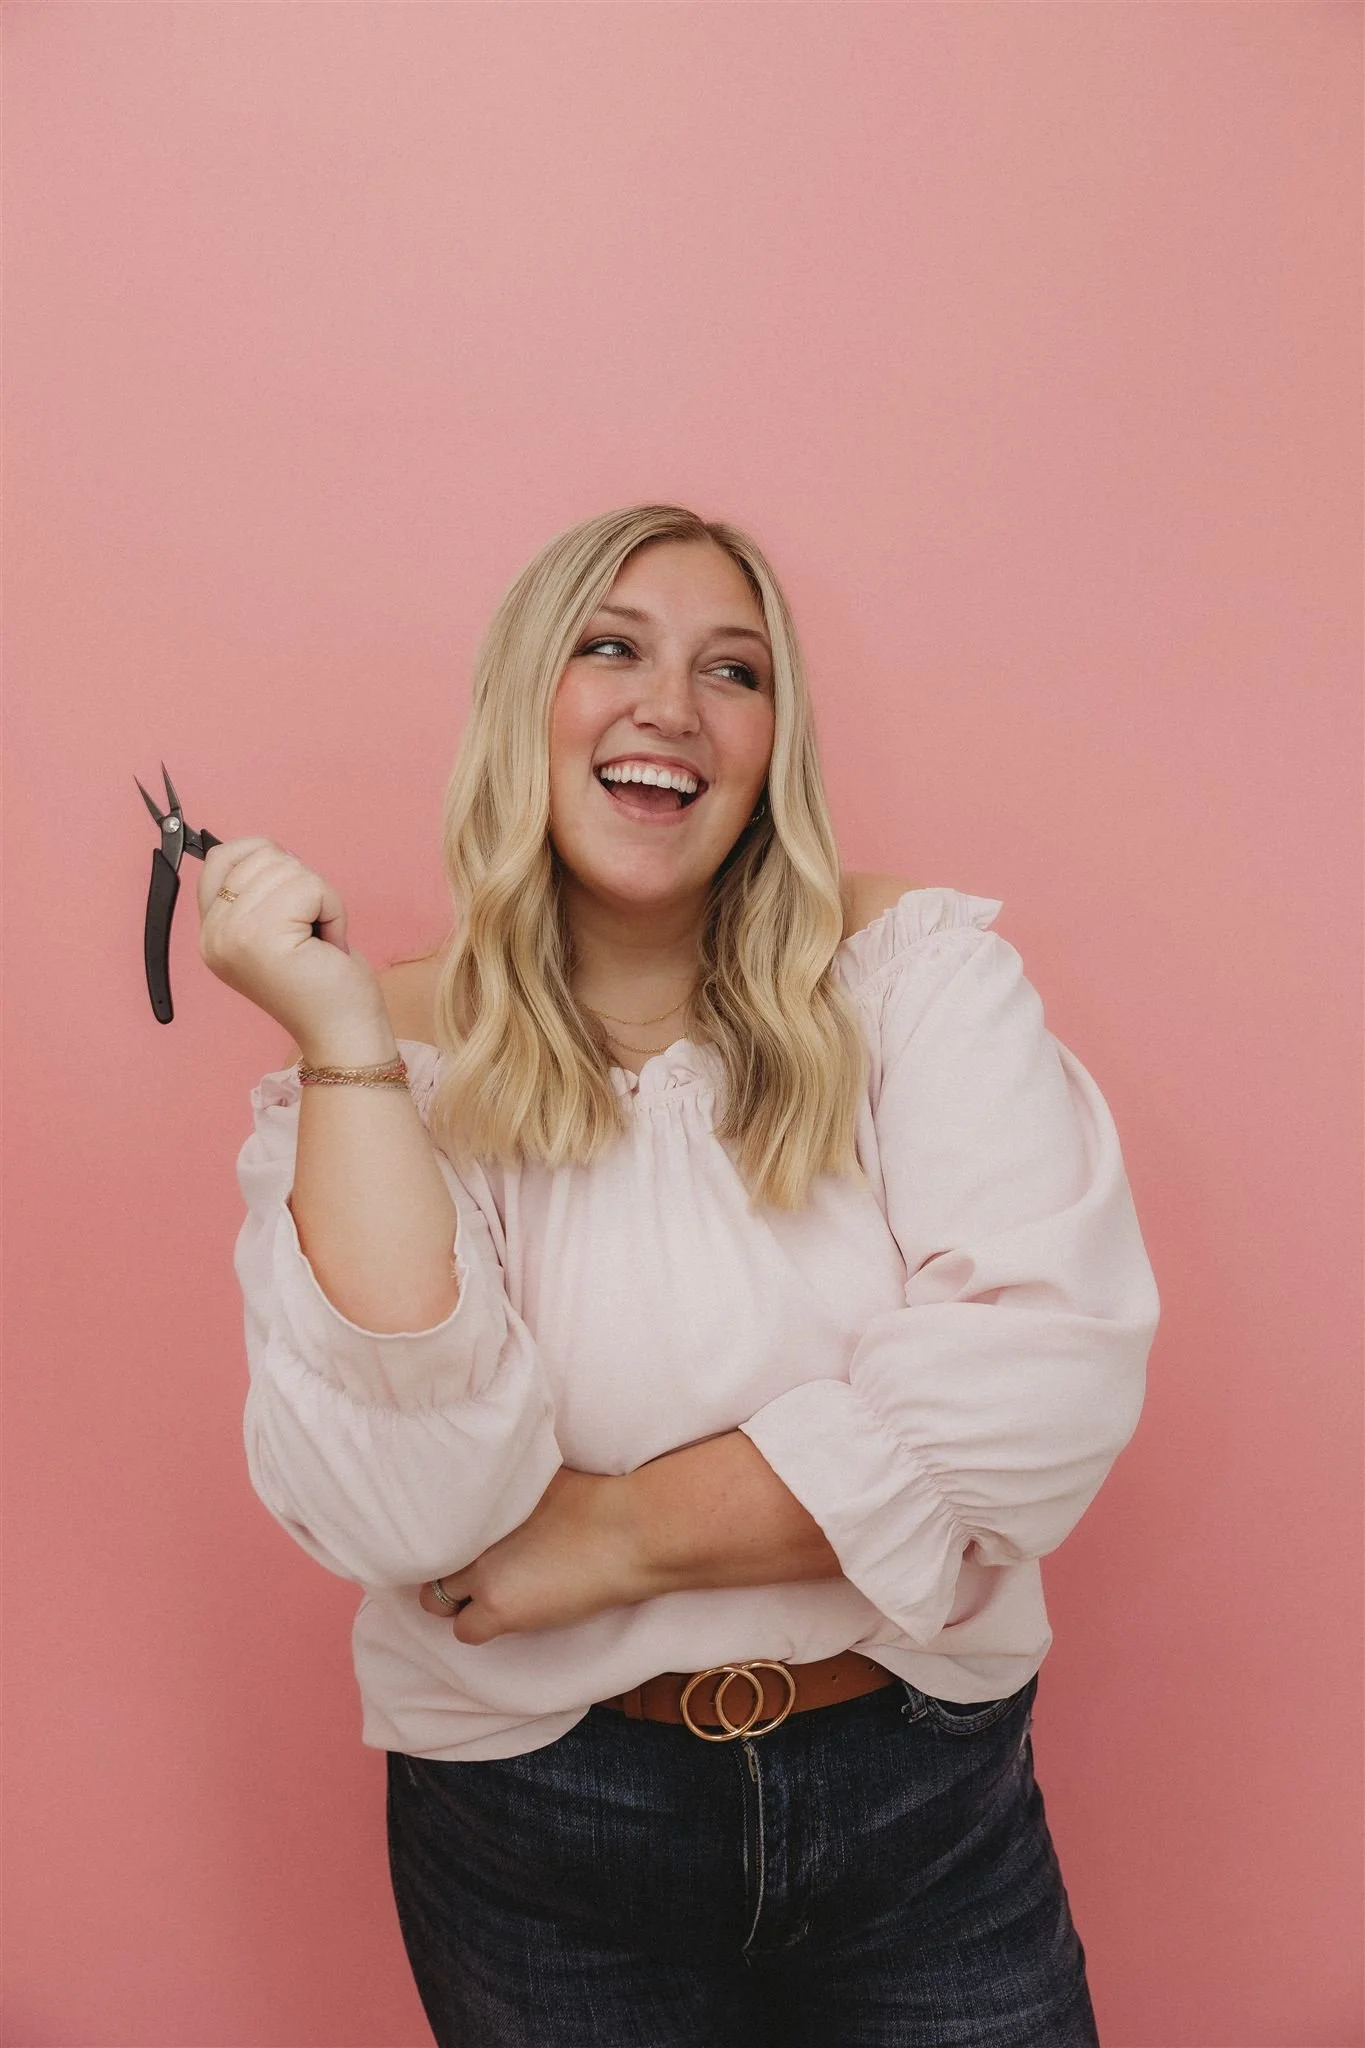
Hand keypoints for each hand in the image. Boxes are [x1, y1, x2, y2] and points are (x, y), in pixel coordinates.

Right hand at [197, 837, 391, 1061]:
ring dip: (321, 899)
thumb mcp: (280, 928)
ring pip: (288, 868)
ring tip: (318, 941)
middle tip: (310, 934)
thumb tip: (277, 850)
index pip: (220, 857)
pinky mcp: (260, 937)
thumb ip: (262, 891)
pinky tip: (328, 944)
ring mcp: (232, 935)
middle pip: (260, 856)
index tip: (292, 899)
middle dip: (303, 885)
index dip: (266, 860)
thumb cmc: (324, 983)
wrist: (343, 1035)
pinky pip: (310, 886)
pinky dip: (332, 909)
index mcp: (212, 932)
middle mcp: (212, 934)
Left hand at [418, 1468, 652, 1643]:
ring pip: (434, 1601)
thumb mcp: (541, 1476)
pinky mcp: (500, 1609)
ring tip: (485, 1595)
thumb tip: (500, 1479)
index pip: (429, 1523)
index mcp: (479, 1501)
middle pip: (427, 1561)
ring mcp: (481, 1575)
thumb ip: (509, 1484)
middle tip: (467, 1571)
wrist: (628, 1531)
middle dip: (443, 1568)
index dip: (443, 1538)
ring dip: (457, 1599)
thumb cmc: (599, 1497)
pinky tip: (501, 1614)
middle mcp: (470, 1536)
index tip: (456, 1542)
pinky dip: (477, 1625)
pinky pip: (464, 1631)